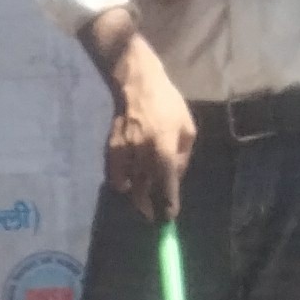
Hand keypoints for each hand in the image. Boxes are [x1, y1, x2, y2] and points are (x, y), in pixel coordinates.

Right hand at [102, 53, 195, 220]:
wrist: (138, 83)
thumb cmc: (167, 104)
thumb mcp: (187, 128)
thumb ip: (183, 156)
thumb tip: (176, 178)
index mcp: (164, 147)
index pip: (166, 183)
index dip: (168, 203)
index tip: (170, 216)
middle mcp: (143, 152)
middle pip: (145, 191)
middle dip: (150, 208)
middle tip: (154, 216)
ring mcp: (125, 150)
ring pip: (130, 185)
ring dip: (137, 198)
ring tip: (143, 204)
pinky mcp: (112, 147)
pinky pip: (115, 174)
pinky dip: (121, 183)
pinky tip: (127, 185)